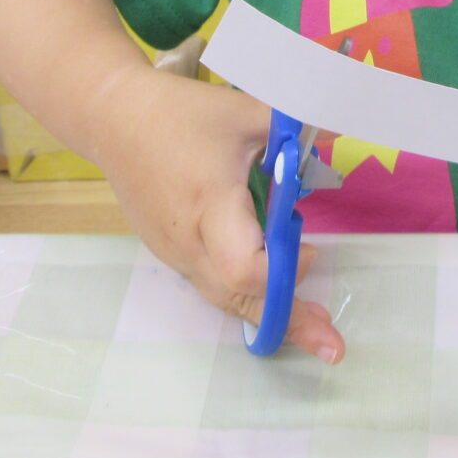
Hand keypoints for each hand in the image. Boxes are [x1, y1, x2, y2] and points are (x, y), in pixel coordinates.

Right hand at [94, 67, 346, 362]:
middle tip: (332, 344)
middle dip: (288, 321)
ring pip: (224, 299)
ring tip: (313, 326)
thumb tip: (343, 129)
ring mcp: (174, 254)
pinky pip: (212, 283)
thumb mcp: (245, 113)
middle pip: (237, 300)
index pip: (243, 268)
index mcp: (209, 205)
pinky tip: (272, 286)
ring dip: (269, 313)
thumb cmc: (182, 114)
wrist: (114, 119)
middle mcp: (188, 242)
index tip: (308, 245)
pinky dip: (245, 292)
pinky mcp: (170, 254)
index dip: (282, 269)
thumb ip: (294, 132)